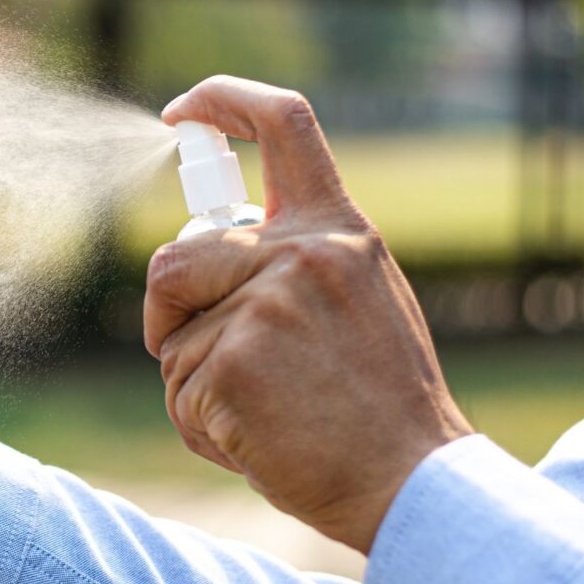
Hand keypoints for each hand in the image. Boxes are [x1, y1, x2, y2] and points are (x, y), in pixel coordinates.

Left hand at [144, 76, 472, 552]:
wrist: (415, 483)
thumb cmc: (381, 404)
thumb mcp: (361, 300)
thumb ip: (295, 264)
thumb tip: (200, 255)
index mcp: (339, 229)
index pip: (284, 123)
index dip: (222, 99)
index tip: (180, 112)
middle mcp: (303, 254)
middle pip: (175, 259)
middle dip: (167, 313)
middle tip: (205, 358)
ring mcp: (267, 306)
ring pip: (172, 337)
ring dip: (194, 383)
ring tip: (265, 414)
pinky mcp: (234, 363)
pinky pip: (179, 391)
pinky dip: (203, 427)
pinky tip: (260, 442)